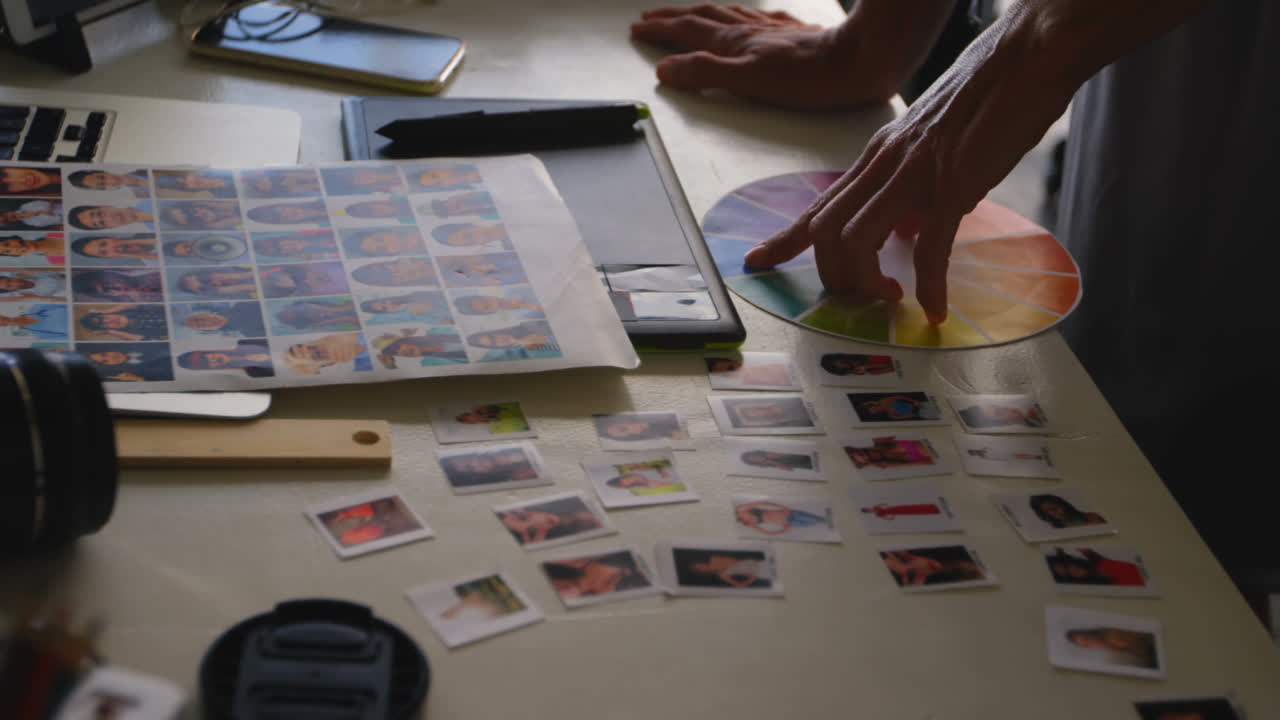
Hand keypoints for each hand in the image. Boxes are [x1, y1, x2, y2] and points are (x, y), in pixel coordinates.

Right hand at [631, 2, 951, 109]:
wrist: (861, 60)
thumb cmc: (811, 78)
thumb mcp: (749, 82)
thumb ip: (705, 75)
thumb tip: (667, 71)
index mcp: (734, 42)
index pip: (686, 32)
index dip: (660, 31)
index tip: (638, 30)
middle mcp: (750, 30)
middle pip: (701, 18)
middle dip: (672, 18)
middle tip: (649, 18)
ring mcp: (772, 30)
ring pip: (726, 15)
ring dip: (699, 14)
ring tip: (685, 14)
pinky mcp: (794, 35)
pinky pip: (755, 19)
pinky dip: (737, 16)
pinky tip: (746, 19)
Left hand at [744, 5, 1079, 322]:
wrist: (1026, 56)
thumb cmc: (986, 101)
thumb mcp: (931, 150)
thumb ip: (913, 191)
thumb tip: (910, 230)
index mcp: (877, 157)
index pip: (819, 206)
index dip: (785, 239)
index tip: (759, 262)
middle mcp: (884, 163)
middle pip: (826, 230)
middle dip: (836, 275)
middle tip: (864, 297)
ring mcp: (915, 172)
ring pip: (857, 238)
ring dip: (869, 281)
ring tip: (893, 300)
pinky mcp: (953, 182)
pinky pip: (929, 245)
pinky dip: (928, 284)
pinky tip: (936, 307)